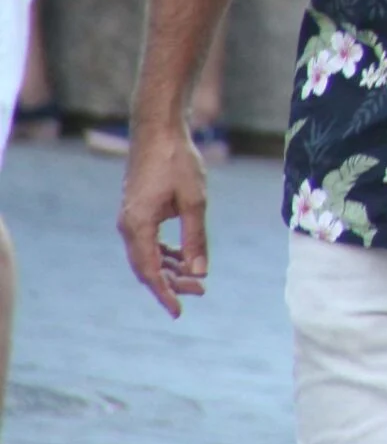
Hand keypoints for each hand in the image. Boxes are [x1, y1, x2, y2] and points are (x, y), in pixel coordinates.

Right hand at [119, 126, 210, 317]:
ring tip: (197, 278)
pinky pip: (149, 241)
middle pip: (147, 267)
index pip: (150, 271)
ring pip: (148, 255)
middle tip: (201, 291)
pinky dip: (166, 252)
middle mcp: (128, 226)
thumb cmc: (178, 162)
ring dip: (171, 268)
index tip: (179, 312)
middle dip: (172, 283)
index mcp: (137, 226)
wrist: (158, 131)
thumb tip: (200, 273)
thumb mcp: (194, 202)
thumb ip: (196, 239)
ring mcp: (131, 219)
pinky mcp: (138, 211)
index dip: (165, 293)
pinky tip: (184, 258)